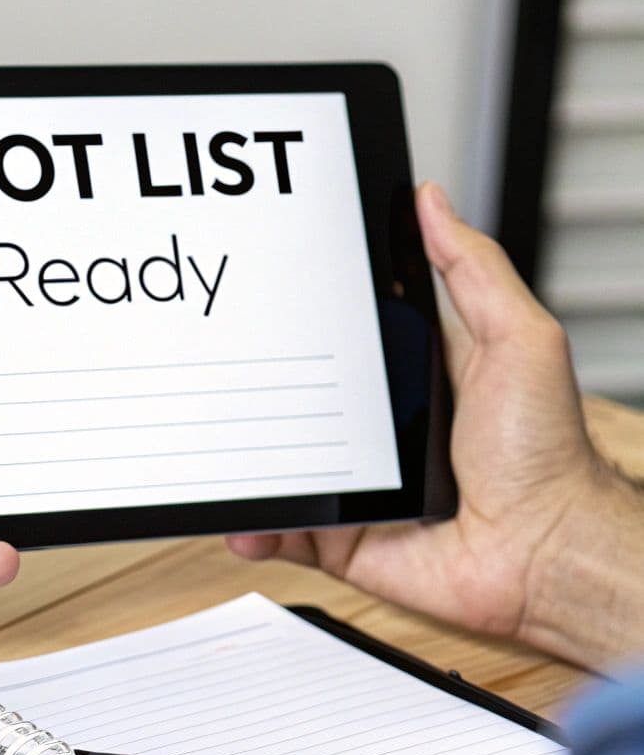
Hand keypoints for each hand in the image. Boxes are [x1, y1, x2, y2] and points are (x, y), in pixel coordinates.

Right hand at [228, 183, 643, 665]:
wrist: (542, 551)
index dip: (301, 321)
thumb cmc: (545, 454)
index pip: (342, 339)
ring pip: (277, 467)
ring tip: (209, 444)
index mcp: (413, 377)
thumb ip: (473, 270)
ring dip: (241, 460)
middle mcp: (378, 431)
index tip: (261, 297)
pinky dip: (253, 526)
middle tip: (216, 370)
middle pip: (294, 402)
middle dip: (252, 390)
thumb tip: (431, 203)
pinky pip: (281, 530)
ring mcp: (355, 486)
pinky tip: (241, 514)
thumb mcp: (518, 338)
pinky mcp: (340, 537)